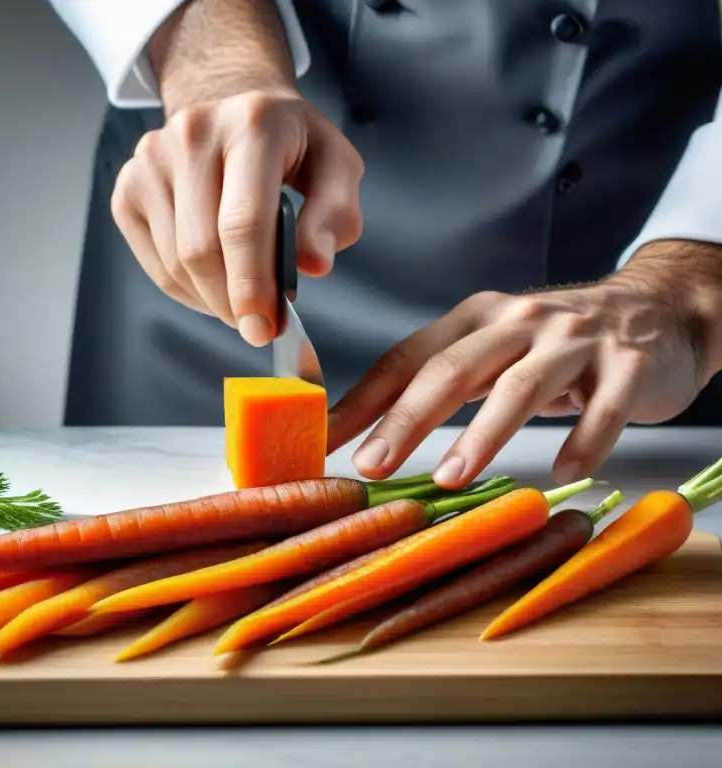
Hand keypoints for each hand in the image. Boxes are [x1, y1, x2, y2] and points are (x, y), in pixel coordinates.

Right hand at [110, 1, 363, 346]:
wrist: (231, 102)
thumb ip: (335, 214)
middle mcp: (192, 134)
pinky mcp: (129, 185)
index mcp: (252, 124)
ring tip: (240, 300)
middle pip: (200, 249)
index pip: (243, 222)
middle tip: (257, 327)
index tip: (264, 328)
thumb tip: (313, 265)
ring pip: (174, 262)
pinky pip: (153, 262)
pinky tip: (212, 284)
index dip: (252, 284)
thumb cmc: (290, 143)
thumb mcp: (336, 165)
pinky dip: (185, 289)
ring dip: (210, 299)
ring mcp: (151, 159)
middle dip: (231, 302)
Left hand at [326, 241, 721, 488]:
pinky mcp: (629, 365)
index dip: (364, 400)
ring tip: (450, 478)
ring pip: (521, 387)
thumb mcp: (495, 346)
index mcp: (476, 319)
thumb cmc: (558, 341)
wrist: (658, 307)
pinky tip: (563, 472)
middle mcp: (520, 322)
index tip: (327, 439)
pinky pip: (604, 407)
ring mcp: (575, 342)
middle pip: (453, 369)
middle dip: (407, 420)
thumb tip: (375, 430)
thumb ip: (445, 379)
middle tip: (373, 465)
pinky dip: (583, 441)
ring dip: (482, 436)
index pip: (407, 358)